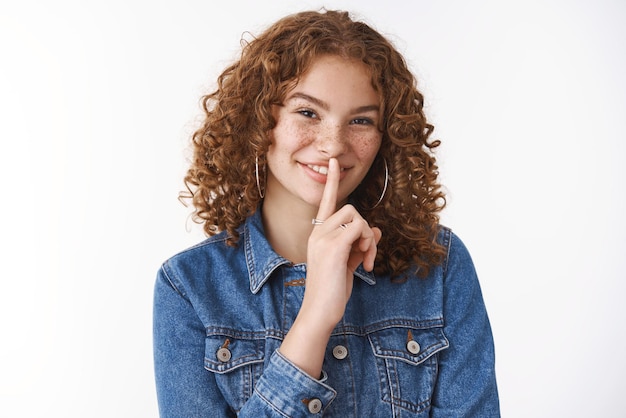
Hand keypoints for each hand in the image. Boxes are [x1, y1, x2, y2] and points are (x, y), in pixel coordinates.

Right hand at [304, 157, 381, 325]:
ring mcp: (323, 238)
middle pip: (351, 209)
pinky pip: (359, 229)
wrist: (320, 310)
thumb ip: (361, 243)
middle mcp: (318, 231)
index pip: (326, 200)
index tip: (334, 162)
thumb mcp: (349, 262)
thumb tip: (378, 229)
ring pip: (357, 217)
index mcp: (319, 233)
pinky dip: (368, 244)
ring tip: (365, 259)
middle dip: (366, 229)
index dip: (331, 181)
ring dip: (368, 237)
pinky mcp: (332, 247)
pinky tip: (365, 264)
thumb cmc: (333, 289)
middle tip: (368, 253)